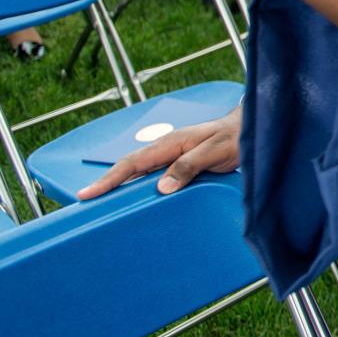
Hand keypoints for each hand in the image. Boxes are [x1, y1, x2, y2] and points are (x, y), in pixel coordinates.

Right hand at [75, 105, 241, 198]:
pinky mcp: (181, 165)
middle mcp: (168, 149)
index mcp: (171, 143)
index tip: (87, 194)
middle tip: (86, 204)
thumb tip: (161, 188)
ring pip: (140, 174)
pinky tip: (138, 201)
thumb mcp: (214, 151)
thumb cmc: (235, 137)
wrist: (251, 129)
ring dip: (122, 188)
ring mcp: (173, 157)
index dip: (108, 179)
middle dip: (106, 184)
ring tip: (104, 207)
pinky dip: (141, 189)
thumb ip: (189, 166)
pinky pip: (154, 177)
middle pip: (130, 168)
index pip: (132, 162)